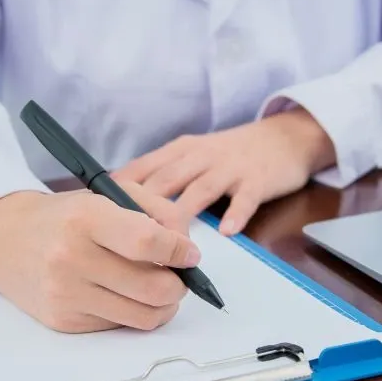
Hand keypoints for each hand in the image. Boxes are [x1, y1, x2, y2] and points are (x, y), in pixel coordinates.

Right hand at [0, 182, 198, 332]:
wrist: (4, 238)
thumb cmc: (65, 215)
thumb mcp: (109, 194)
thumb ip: (158, 211)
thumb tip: (188, 248)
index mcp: (85, 218)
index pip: (148, 243)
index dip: (180, 251)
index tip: (190, 254)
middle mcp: (72, 258)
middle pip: (153, 288)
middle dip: (179, 285)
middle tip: (178, 275)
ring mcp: (66, 295)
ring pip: (144, 316)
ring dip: (163, 306)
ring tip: (158, 288)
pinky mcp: (63, 322)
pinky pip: (120, 326)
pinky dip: (132, 312)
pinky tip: (123, 294)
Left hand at [113, 108, 335, 234]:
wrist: (284, 138)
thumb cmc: (230, 154)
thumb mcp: (191, 156)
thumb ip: (160, 176)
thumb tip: (119, 205)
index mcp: (179, 151)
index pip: (142, 170)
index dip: (119, 193)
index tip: (98, 217)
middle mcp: (200, 156)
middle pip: (165, 181)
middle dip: (144, 209)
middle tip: (124, 240)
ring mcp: (229, 167)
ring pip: (200, 190)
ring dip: (183, 215)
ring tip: (168, 242)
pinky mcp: (257, 180)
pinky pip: (244, 199)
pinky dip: (234, 214)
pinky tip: (225, 232)